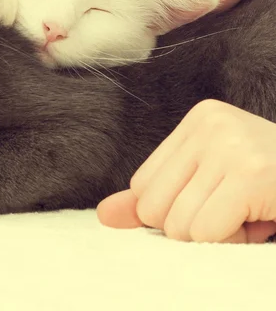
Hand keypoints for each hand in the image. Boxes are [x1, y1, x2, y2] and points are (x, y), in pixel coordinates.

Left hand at [97, 100, 275, 242]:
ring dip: (213, 238)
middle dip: (190, 227)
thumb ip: (155, 198)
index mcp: (196, 121)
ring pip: (177, 224)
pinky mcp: (250, 172)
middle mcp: (210, 124)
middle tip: (233, 212)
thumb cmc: (269, 186)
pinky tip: (257, 222)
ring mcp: (230, 144)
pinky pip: (205, 233)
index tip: (214, 203)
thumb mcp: (209, 185)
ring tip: (247, 215)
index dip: (173, 212)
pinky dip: (229, 243)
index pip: (142, 185)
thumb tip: (104, 216)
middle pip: (152, 205)